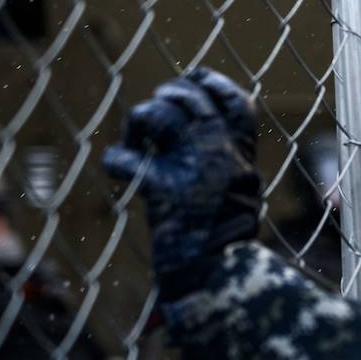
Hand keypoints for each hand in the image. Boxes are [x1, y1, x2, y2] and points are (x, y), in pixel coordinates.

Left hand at [103, 68, 259, 298]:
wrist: (219, 280)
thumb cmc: (226, 245)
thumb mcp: (240, 194)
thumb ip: (222, 162)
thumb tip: (190, 133)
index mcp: (242, 156)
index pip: (235, 101)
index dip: (211, 84)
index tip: (193, 79)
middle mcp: (220, 154)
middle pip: (190, 99)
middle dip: (168, 98)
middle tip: (153, 117)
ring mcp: (192, 168)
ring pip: (158, 115)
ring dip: (139, 123)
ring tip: (136, 142)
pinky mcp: (161, 189)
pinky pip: (125, 158)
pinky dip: (118, 161)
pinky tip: (121, 171)